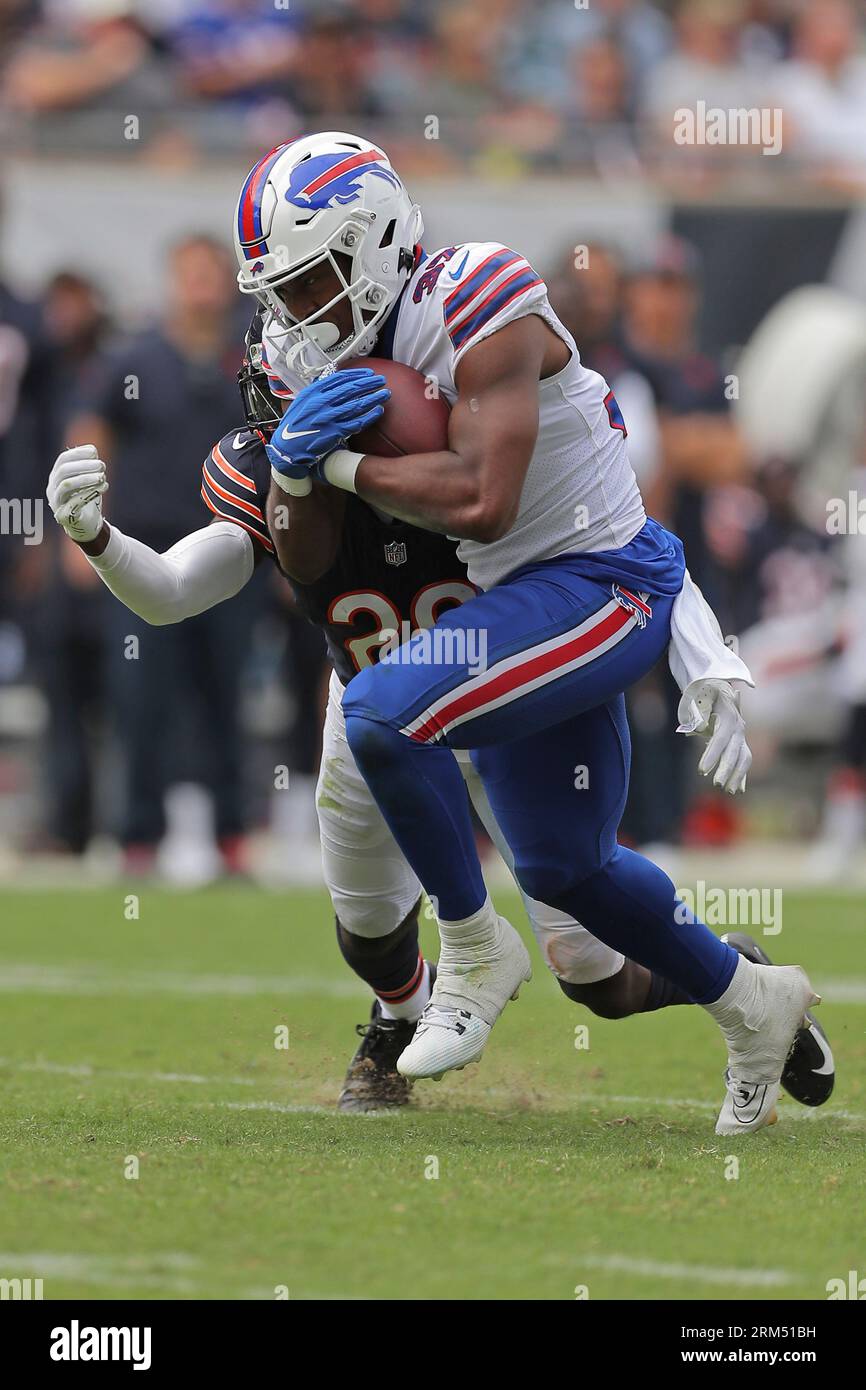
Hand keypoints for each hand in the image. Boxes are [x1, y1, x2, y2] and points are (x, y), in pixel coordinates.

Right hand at [47, 444, 107, 542]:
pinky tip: (104, 487)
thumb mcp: (88, 480)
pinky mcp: (63, 515)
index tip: (94, 452)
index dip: (78, 453)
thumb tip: (92, 451)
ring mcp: (55, 502)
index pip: (63, 460)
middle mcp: (52, 488)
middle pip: (64, 471)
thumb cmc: (87, 499)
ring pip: (66, 485)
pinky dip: (90, 492)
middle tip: (102, 465)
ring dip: (86, 479)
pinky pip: (74, 501)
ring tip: (102, 476)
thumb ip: (88, 466)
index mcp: (56, 477)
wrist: (86, 525)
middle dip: (84, 465)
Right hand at [266, 368, 388, 489]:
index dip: (356, 374)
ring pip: (356, 404)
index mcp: (313, 392)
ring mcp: (328, 418)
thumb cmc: (295, 425)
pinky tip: (378, 411)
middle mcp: (320, 402)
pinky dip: (368, 416)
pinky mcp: (333, 432)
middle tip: (381, 380)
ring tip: (385, 393)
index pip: (339, 378)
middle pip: (350, 389)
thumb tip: (334, 382)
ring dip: (373, 398)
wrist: (287, 449)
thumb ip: (317, 392)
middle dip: (368, 383)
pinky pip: (355, 422)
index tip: (368, 373)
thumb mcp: (302, 402)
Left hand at [677, 679, 751, 794]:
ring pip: (743, 759)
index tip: (701, 770)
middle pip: (733, 752)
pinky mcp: (740, 745)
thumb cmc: (707, 696)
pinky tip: (738, 789)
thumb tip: (697, 725)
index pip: (720, 739)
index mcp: (728, 716)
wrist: (721, 691)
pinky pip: (743, 761)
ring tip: (729, 791)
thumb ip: (699, 712)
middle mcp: (738, 728)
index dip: (712, 755)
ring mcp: (741, 737)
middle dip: (726, 770)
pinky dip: (740, 775)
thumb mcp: (701, 700)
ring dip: (737, 776)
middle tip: (717, 785)